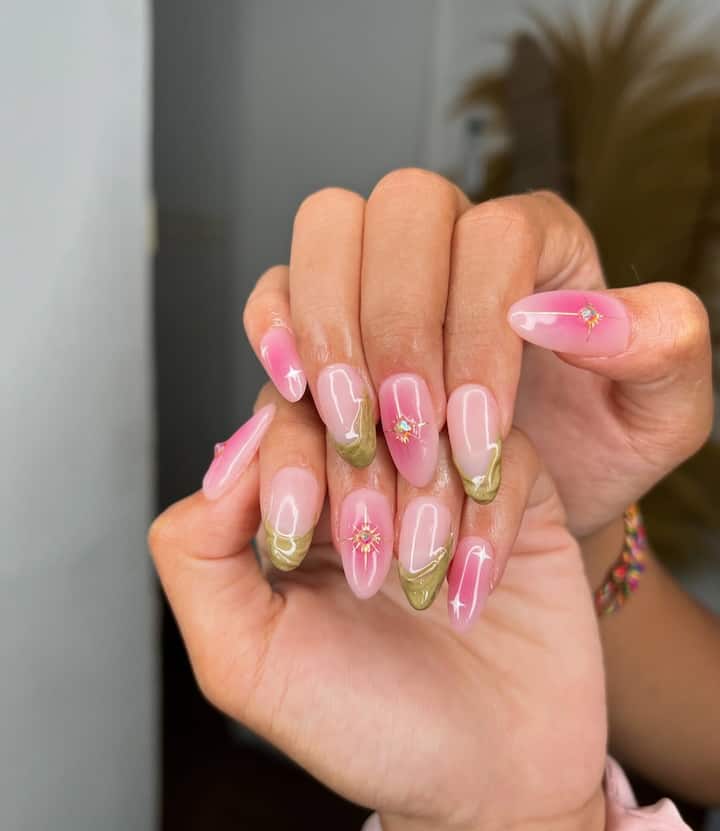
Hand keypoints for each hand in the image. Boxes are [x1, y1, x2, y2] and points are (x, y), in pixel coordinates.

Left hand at [149, 386, 605, 830]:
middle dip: (362, 488)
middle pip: (359, 403)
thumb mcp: (246, 657)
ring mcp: (448, 480)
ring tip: (427, 590)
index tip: (302, 539)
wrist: (486, 783)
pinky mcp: (519, 496)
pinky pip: (509, 454)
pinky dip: (488, 521)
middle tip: (376, 578)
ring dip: (428, 506)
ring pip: (435, 420)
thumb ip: (198, 555)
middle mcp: (370, 480)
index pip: (281, 417)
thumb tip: (225, 458)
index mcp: (295, 505)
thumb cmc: (364, 726)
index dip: (290, 461)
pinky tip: (476, 590)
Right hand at [243, 171, 712, 539]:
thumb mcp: (661, 412)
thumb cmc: (596, 447)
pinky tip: (294, 391)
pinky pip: (277, 284)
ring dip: (330, 328)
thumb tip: (563, 314)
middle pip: (404, 209)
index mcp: (542, 244)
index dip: (480, 329)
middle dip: (400, 328)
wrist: (538, 494)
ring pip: (329, 229)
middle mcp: (452, 234)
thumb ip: (660, 348)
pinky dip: (273, 327)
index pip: (496, 235)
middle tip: (414, 432)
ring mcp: (378, 266)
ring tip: (354, 426)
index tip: (478, 429)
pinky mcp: (321, 314)